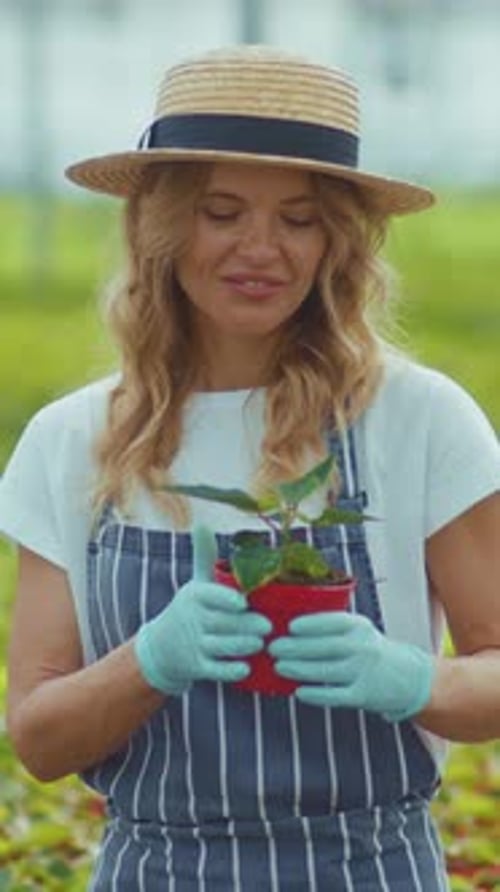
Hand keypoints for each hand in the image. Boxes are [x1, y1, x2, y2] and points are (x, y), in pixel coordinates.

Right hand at [134, 525, 271, 694]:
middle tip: (268, 626)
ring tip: (261, 643)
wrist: (161, 648)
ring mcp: (193, 644)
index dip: (225, 600)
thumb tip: (202, 523)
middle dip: (245, 625)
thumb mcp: (195, 582)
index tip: (243, 602)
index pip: (209, 596)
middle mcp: (192, 620)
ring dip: (241, 646)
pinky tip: (247, 668)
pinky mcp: (196, 667)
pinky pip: (214, 670)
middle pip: (220, 622)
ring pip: (219, 645)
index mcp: (195, 596)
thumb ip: (204, 555)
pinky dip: (230, 670)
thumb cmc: (189, 609)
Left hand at [268, 612, 434, 721]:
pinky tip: (299, 692)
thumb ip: (332, 628)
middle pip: (326, 647)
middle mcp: (364, 647)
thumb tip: (289, 627)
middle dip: (297, 647)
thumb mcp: (358, 631)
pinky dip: (316, 694)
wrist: (409, 678)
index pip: (335, 622)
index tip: (290, 626)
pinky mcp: (364, 695)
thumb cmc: (371, 650)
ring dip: (300, 669)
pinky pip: (336, 695)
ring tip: (279, 666)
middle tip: (273, 647)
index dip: (312, 624)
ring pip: (327, 671)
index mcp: (360, 627)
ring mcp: (364, 672)